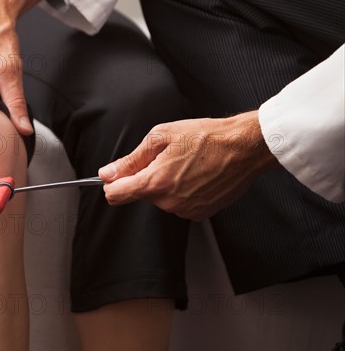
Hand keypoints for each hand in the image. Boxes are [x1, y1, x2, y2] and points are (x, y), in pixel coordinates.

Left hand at [98, 111, 279, 219]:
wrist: (244, 147)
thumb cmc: (207, 137)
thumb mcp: (161, 137)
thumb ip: (130, 160)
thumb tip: (107, 173)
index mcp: (155, 182)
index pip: (115, 195)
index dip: (112, 183)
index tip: (116, 176)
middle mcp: (168, 202)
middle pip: (140, 194)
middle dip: (146, 178)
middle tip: (167, 159)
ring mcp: (185, 210)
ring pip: (160, 200)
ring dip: (166, 184)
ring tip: (185, 165)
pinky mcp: (199, 214)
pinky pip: (178, 204)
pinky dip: (182, 192)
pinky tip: (196, 176)